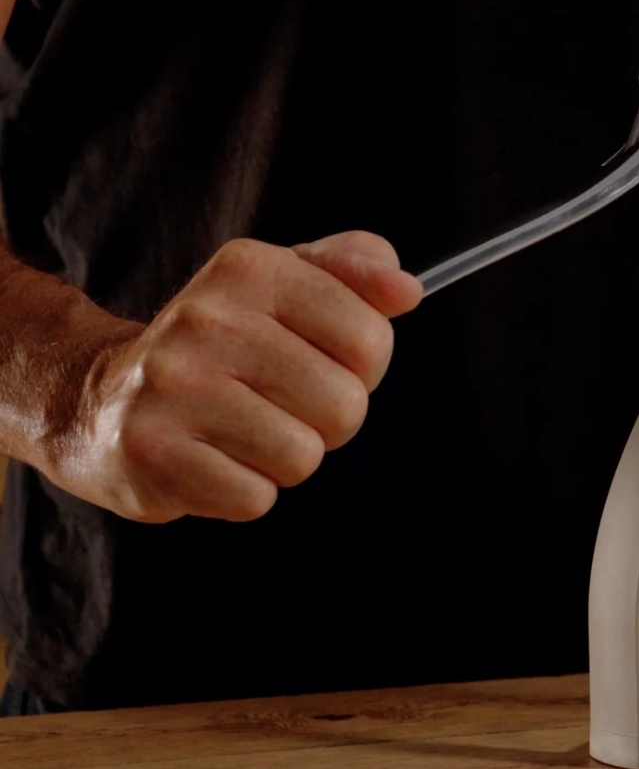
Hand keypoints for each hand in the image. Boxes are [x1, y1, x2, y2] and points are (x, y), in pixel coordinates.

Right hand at [52, 231, 423, 521]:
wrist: (100, 397)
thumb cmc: (222, 343)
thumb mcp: (284, 283)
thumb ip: (355, 271)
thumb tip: (408, 290)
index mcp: (251, 269)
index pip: (370, 339)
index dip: (363, 367)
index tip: (325, 361)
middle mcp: (206, 320)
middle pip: (345, 405)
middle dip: (327, 419)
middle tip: (278, 404)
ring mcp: (173, 387)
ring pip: (302, 456)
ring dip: (286, 458)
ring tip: (242, 432)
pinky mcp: (152, 454)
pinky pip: (255, 499)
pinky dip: (245, 491)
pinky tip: (212, 460)